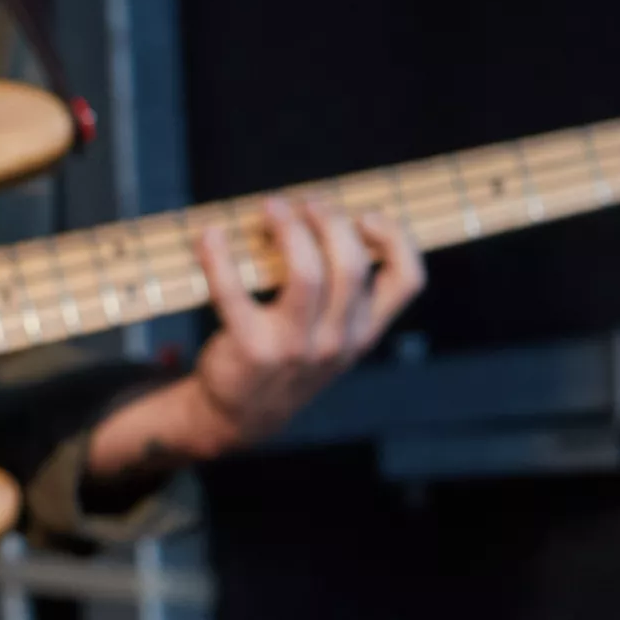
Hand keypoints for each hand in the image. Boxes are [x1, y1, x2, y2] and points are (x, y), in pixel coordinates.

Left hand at [188, 194, 424, 450]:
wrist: (242, 416)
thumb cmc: (288, 356)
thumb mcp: (330, 335)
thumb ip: (340, 291)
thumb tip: (322, 214)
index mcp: (364, 331)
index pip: (407, 281)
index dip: (395, 237)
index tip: (366, 214)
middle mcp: (338, 341)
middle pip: (352, 265)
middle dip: (330, 220)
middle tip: (304, 203)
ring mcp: (297, 347)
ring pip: (307, 273)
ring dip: (288, 228)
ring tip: (271, 208)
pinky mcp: (251, 347)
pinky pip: (233, 290)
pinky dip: (218, 256)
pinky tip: (211, 234)